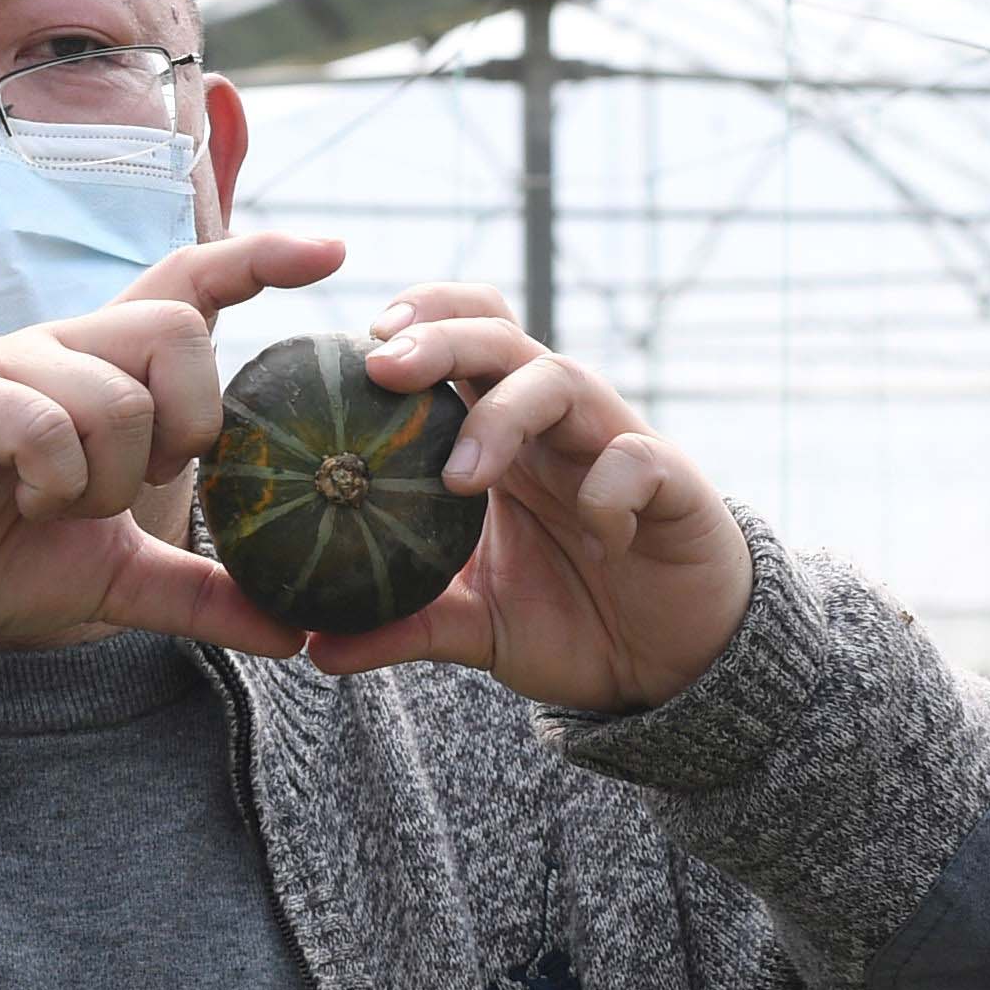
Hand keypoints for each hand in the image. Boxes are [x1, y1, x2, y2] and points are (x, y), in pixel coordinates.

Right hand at [0, 233, 346, 652]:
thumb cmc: (2, 557)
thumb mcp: (121, 580)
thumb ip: (202, 592)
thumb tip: (294, 632)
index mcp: (109, 369)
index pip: (192, 278)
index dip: (261, 258)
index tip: (333, 251)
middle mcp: (66, 344)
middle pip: (179, 328)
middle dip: (186, 422)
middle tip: (144, 479)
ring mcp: (13, 361)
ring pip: (118, 393)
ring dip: (108, 477)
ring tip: (63, 506)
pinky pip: (50, 423)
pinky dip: (55, 481)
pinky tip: (26, 503)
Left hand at [308, 289, 757, 709]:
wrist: (673, 665)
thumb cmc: (573, 622)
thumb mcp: (475, 627)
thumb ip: (404, 625)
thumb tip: (315, 648)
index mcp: (503, 440)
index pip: (458, 342)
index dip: (413, 323)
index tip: (354, 347)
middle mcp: (554, 427)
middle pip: (500, 336)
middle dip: (441, 337)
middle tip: (384, 366)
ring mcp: (615, 446)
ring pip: (562, 378)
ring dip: (505, 413)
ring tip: (462, 477)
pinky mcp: (674, 485)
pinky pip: (639, 460)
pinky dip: (609, 489)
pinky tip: (599, 536)